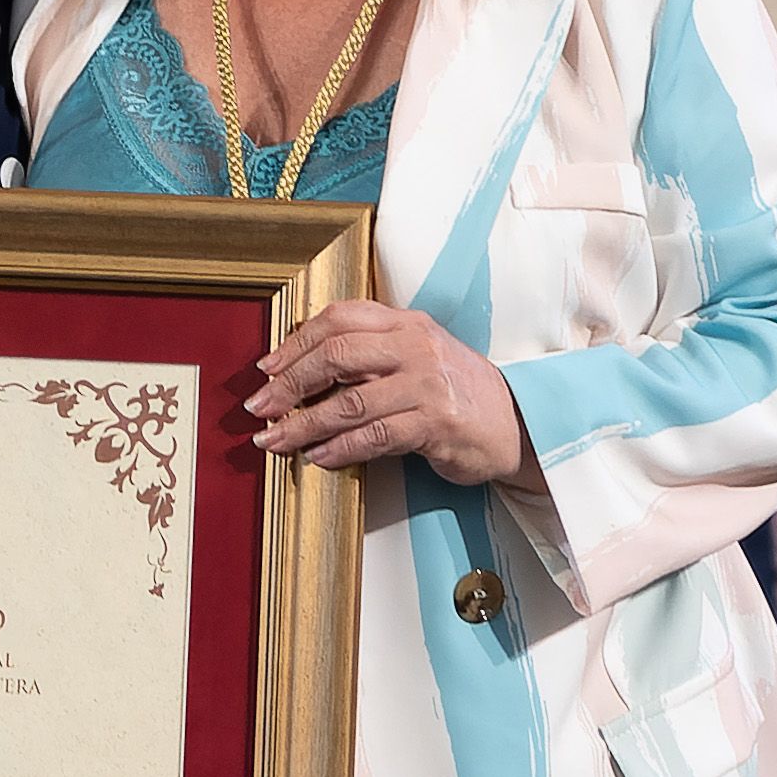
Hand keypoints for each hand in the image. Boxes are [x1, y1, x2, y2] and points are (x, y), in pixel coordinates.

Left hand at [246, 300, 525, 484]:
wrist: (516, 421)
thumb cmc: (454, 390)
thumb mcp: (417, 354)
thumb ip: (370, 352)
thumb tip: (301, 367)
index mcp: (405, 323)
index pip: (339, 319)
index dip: (296, 342)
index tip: (267, 367)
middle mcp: (415, 346)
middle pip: (336, 356)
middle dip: (289, 383)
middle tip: (260, 407)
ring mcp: (427, 384)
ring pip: (349, 402)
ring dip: (304, 424)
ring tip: (277, 440)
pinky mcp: (435, 424)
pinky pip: (374, 436)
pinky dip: (340, 449)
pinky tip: (318, 457)